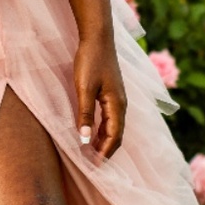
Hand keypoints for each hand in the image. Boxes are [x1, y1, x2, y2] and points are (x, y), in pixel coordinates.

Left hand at [73, 36, 126, 159]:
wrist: (97, 38)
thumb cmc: (90, 61)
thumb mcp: (83, 88)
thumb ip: (84, 113)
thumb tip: (84, 138)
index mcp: (117, 105)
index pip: (114, 136)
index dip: (104, 152)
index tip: (94, 166)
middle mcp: (121, 104)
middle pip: (116, 134)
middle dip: (105, 150)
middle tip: (92, 165)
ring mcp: (118, 98)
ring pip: (113, 127)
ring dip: (103, 141)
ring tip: (90, 153)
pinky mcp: (111, 93)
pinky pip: (110, 118)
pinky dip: (102, 129)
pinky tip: (92, 132)